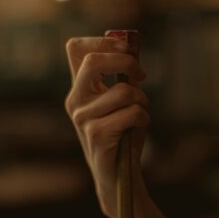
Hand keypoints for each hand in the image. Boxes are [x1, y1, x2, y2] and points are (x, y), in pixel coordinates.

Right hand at [65, 35, 148, 217]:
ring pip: (124, 91)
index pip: (75, 48)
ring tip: (140, 114)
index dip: (101, 41)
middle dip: (124, 61)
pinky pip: (131, 113)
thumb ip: (123, 77)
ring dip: (142, 100)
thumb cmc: (123, 136)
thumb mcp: (122, 103)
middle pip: (93, 61)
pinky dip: (143, 118)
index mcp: (79, 89)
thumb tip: (132, 51)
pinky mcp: (97, 135)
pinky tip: (138, 129)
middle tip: (141, 74)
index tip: (126, 50)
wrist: (118, 176)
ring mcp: (83, 118)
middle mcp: (75, 101)